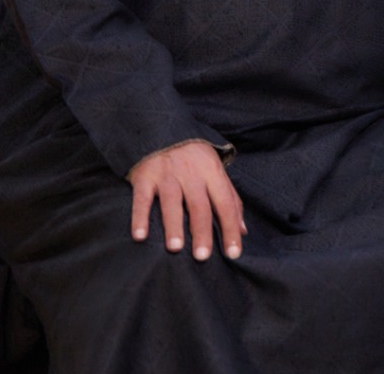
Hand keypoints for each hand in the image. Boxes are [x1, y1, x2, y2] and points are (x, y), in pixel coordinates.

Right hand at [127, 140, 243, 260]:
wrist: (162, 127)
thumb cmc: (194, 156)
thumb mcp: (216, 170)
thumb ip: (230, 199)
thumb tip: (243, 230)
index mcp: (213, 172)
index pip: (226, 203)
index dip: (231, 228)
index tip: (234, 253)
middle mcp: (191, 174)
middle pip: (200, 206)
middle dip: (202, 232)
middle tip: (203, 257)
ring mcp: (167, 175)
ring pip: (172, 203)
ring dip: (173, 225)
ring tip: (175, 248)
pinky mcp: (145, 176)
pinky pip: (142, 199)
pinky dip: (140, 217)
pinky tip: (140, 236)